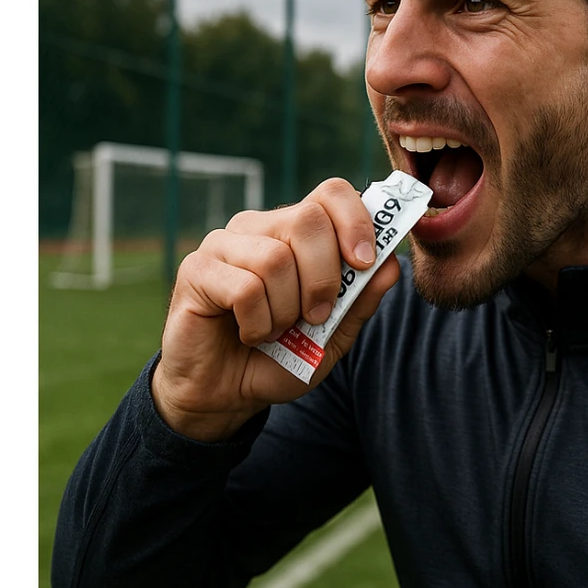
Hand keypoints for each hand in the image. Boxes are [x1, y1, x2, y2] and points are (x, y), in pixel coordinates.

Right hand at [151, 178, 397, 441]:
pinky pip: (245, 288)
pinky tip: (249, 334)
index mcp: (297, 232)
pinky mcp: (197, 269)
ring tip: (275, 330)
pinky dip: (258, 324)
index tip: (364, 261)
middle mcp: (260, 226)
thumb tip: (391, 263)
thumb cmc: (281, 357)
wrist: (227, 394)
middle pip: (309, 220)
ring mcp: (224, 243)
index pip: (332, 193)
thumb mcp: (334, 335)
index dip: (356, 220)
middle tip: (315, 316)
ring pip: (276, 258)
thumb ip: (362, 299)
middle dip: (324, 277)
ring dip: (286, 310)